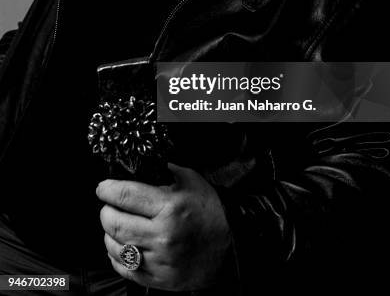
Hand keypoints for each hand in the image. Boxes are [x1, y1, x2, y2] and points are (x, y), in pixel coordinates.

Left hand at [96, 163, 232, 290]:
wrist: (230, 246)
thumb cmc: (210, 212)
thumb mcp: (191, 180)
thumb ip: (165, 170)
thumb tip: (141, 166)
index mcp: (169, 207)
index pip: (124, 195)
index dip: (107, 189)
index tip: (103, 187)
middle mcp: (162, 235)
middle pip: (113, 222)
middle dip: (105, 210)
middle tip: (109, 205)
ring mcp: (159, 260)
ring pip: (115, 246)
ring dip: (109, 233)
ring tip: (117, 225)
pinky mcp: (158, 278)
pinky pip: (124, 267)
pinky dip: (117, 255)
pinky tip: (124, 245)